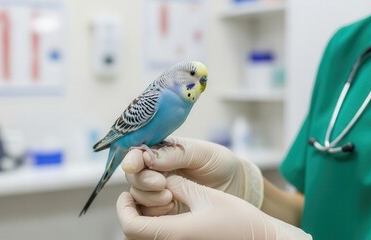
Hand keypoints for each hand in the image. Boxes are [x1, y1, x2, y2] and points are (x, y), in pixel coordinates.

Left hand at [117, 175, 311, 239]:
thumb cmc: (240, 220)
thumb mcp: (206, 196)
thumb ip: (179, 185)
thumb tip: (162, 180)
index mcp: (174, 234)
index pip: (131, 226)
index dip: (123, 209)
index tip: (126, 193)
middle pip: (135, 235)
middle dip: (132, 213)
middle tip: (141, 195)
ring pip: (147, 239)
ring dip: (144, 221)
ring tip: (157, 202)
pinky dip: (157, 228)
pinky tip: (170, 214)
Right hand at [122, 137, 262, 215]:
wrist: (237, 187)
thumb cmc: (220, 164)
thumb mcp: (201, 153)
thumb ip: (175, 153)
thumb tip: (148, 157)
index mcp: (162, 152)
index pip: (138, 154)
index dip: (133, 159)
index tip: (135, 165)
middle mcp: (156, 171)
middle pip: (134, 176)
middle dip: (143, 180)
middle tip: (161, 183)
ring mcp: (158, 191)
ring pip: (137, 195)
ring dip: (148, 197)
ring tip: (170, 196)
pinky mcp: (163, 210)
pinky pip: (147, 213)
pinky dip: (154, 211)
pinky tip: (170, 206)